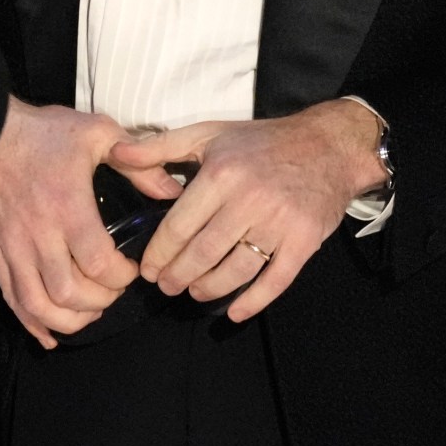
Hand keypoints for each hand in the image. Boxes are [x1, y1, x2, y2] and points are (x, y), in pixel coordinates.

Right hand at [0, 98, 145, 348]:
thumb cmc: (43, 132)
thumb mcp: (98, 133)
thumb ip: (138, 163)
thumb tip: (172, 189)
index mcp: (67, 207)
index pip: (98, 263)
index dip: (120, 277)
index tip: (132, 270)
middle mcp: (38, 234)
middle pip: (69, 293)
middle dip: (99, 302)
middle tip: (113, 291)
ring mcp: (13, 247)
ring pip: (38, 304)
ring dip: (68, 320)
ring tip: (88, 313)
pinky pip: (10, 298)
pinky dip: (30, 323)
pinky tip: (49, 333)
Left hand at [106, 100, 388, 321]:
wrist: (328, 146)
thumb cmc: (262, 141)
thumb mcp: (208, 134)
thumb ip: (160, 146)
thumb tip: (117, 153)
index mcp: (221, 174)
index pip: (178, 227)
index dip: (158, 255)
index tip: (147, 269)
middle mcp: (249, 200)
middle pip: (203, 255)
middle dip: (177, 277)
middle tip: (166, 286)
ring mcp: (279, 223)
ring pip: (235, 272)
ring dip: (208, 290)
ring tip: (195, 292)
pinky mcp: (304, 241)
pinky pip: (275, 281)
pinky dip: (253, 302)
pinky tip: (234, 312)